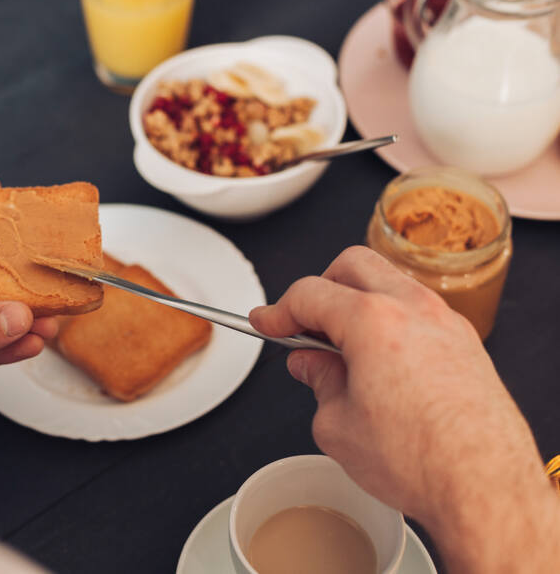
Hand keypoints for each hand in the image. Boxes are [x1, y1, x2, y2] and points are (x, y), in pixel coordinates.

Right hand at [249, 247, 550, 530]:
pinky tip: (380, 360)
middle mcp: (414, 308)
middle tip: (304, 325)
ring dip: (358, 302)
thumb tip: (311, 364)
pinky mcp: (466, 342)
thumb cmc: (421, 461)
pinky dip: (390, 320)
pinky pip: (417, 310)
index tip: (267, 321)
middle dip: (320, 288)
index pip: (310, 294)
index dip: (278, 310)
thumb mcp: (339, 425)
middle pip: (352, 265)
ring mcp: (446, 321)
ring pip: (389, 282)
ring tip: (343, 347)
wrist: (487, 489)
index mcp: (373, 321)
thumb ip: (319, 382)